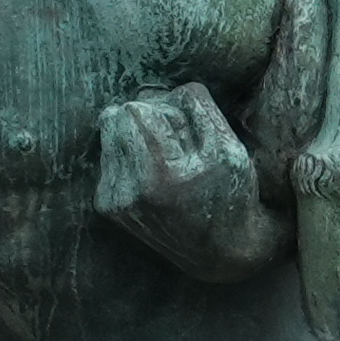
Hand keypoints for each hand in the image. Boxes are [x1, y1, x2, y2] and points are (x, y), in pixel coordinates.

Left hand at [97, 83, 285, 283]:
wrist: (220, 251)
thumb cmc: (232, 193)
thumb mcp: (228, 146)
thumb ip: (197, 106)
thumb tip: (164, 88)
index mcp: (160, 175)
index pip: (136, 110)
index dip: (165, 109)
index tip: (187, 129)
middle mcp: (130, 191)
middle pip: (115, 118)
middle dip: (145, 118)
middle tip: (176, 141)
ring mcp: (115, 201)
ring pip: (110, 134)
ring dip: (136, 136)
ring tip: (168, 159)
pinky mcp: (108, 207)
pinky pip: (109, 157)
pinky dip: (130, 157)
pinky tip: (155, 175)